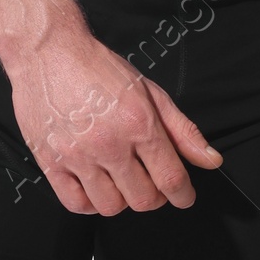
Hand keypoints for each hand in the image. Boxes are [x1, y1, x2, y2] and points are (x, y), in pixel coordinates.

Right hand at [5, 26, 221, 214]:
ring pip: (110, 206)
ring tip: (120, 181)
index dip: (183, 195)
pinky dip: (90, 203)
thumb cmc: (98, 68)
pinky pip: (76, 203)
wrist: (48, 53)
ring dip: (122, 200)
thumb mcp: (150, 92)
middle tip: (150, 182)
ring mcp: (77, 155)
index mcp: (138, 124)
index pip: (171, 178)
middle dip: (154, 196)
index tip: (183, 197)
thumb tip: (211, 160)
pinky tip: (95, 187)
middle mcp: (109, 143)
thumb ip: (182, 130)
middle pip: (143, 199)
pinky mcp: (50, 161)